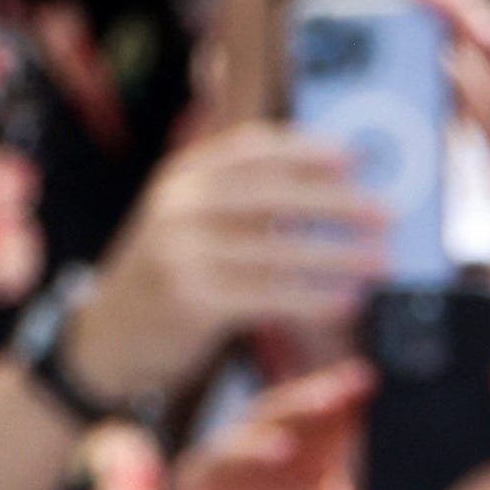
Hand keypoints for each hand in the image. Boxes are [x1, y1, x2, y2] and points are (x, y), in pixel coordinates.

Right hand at [71, 127, 383, 399]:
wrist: (103, 340)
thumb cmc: (168, 282)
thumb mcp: (190, 227)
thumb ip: (244, 208)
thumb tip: (332, 196)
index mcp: (183, 177)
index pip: (252, 149)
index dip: (308, 150)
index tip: (356, 157)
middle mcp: (179, 206)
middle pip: (272, 194)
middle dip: (336, 202)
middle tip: (386, 213)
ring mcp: (181, 252)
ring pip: (276, 249)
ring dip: (337, 256)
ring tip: (380, 261)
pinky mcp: (190, 299)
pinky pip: (268, 295)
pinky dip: (313, 298)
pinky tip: (346, 301)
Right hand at [171, 359, 367, 489]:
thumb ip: (336, 469)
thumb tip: (352, 411)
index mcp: (302, 459)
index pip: (320, 415)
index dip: (341, 393)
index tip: (367, 378)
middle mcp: (265, 454)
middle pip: (290, 410)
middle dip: (321, 393)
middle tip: (353, 380)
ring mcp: (231, 465)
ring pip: (255, 423)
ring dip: (292, 410)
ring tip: (328, 401)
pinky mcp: (200, 485)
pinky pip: (220, 457)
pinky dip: (249, 450)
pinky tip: (283, 448)